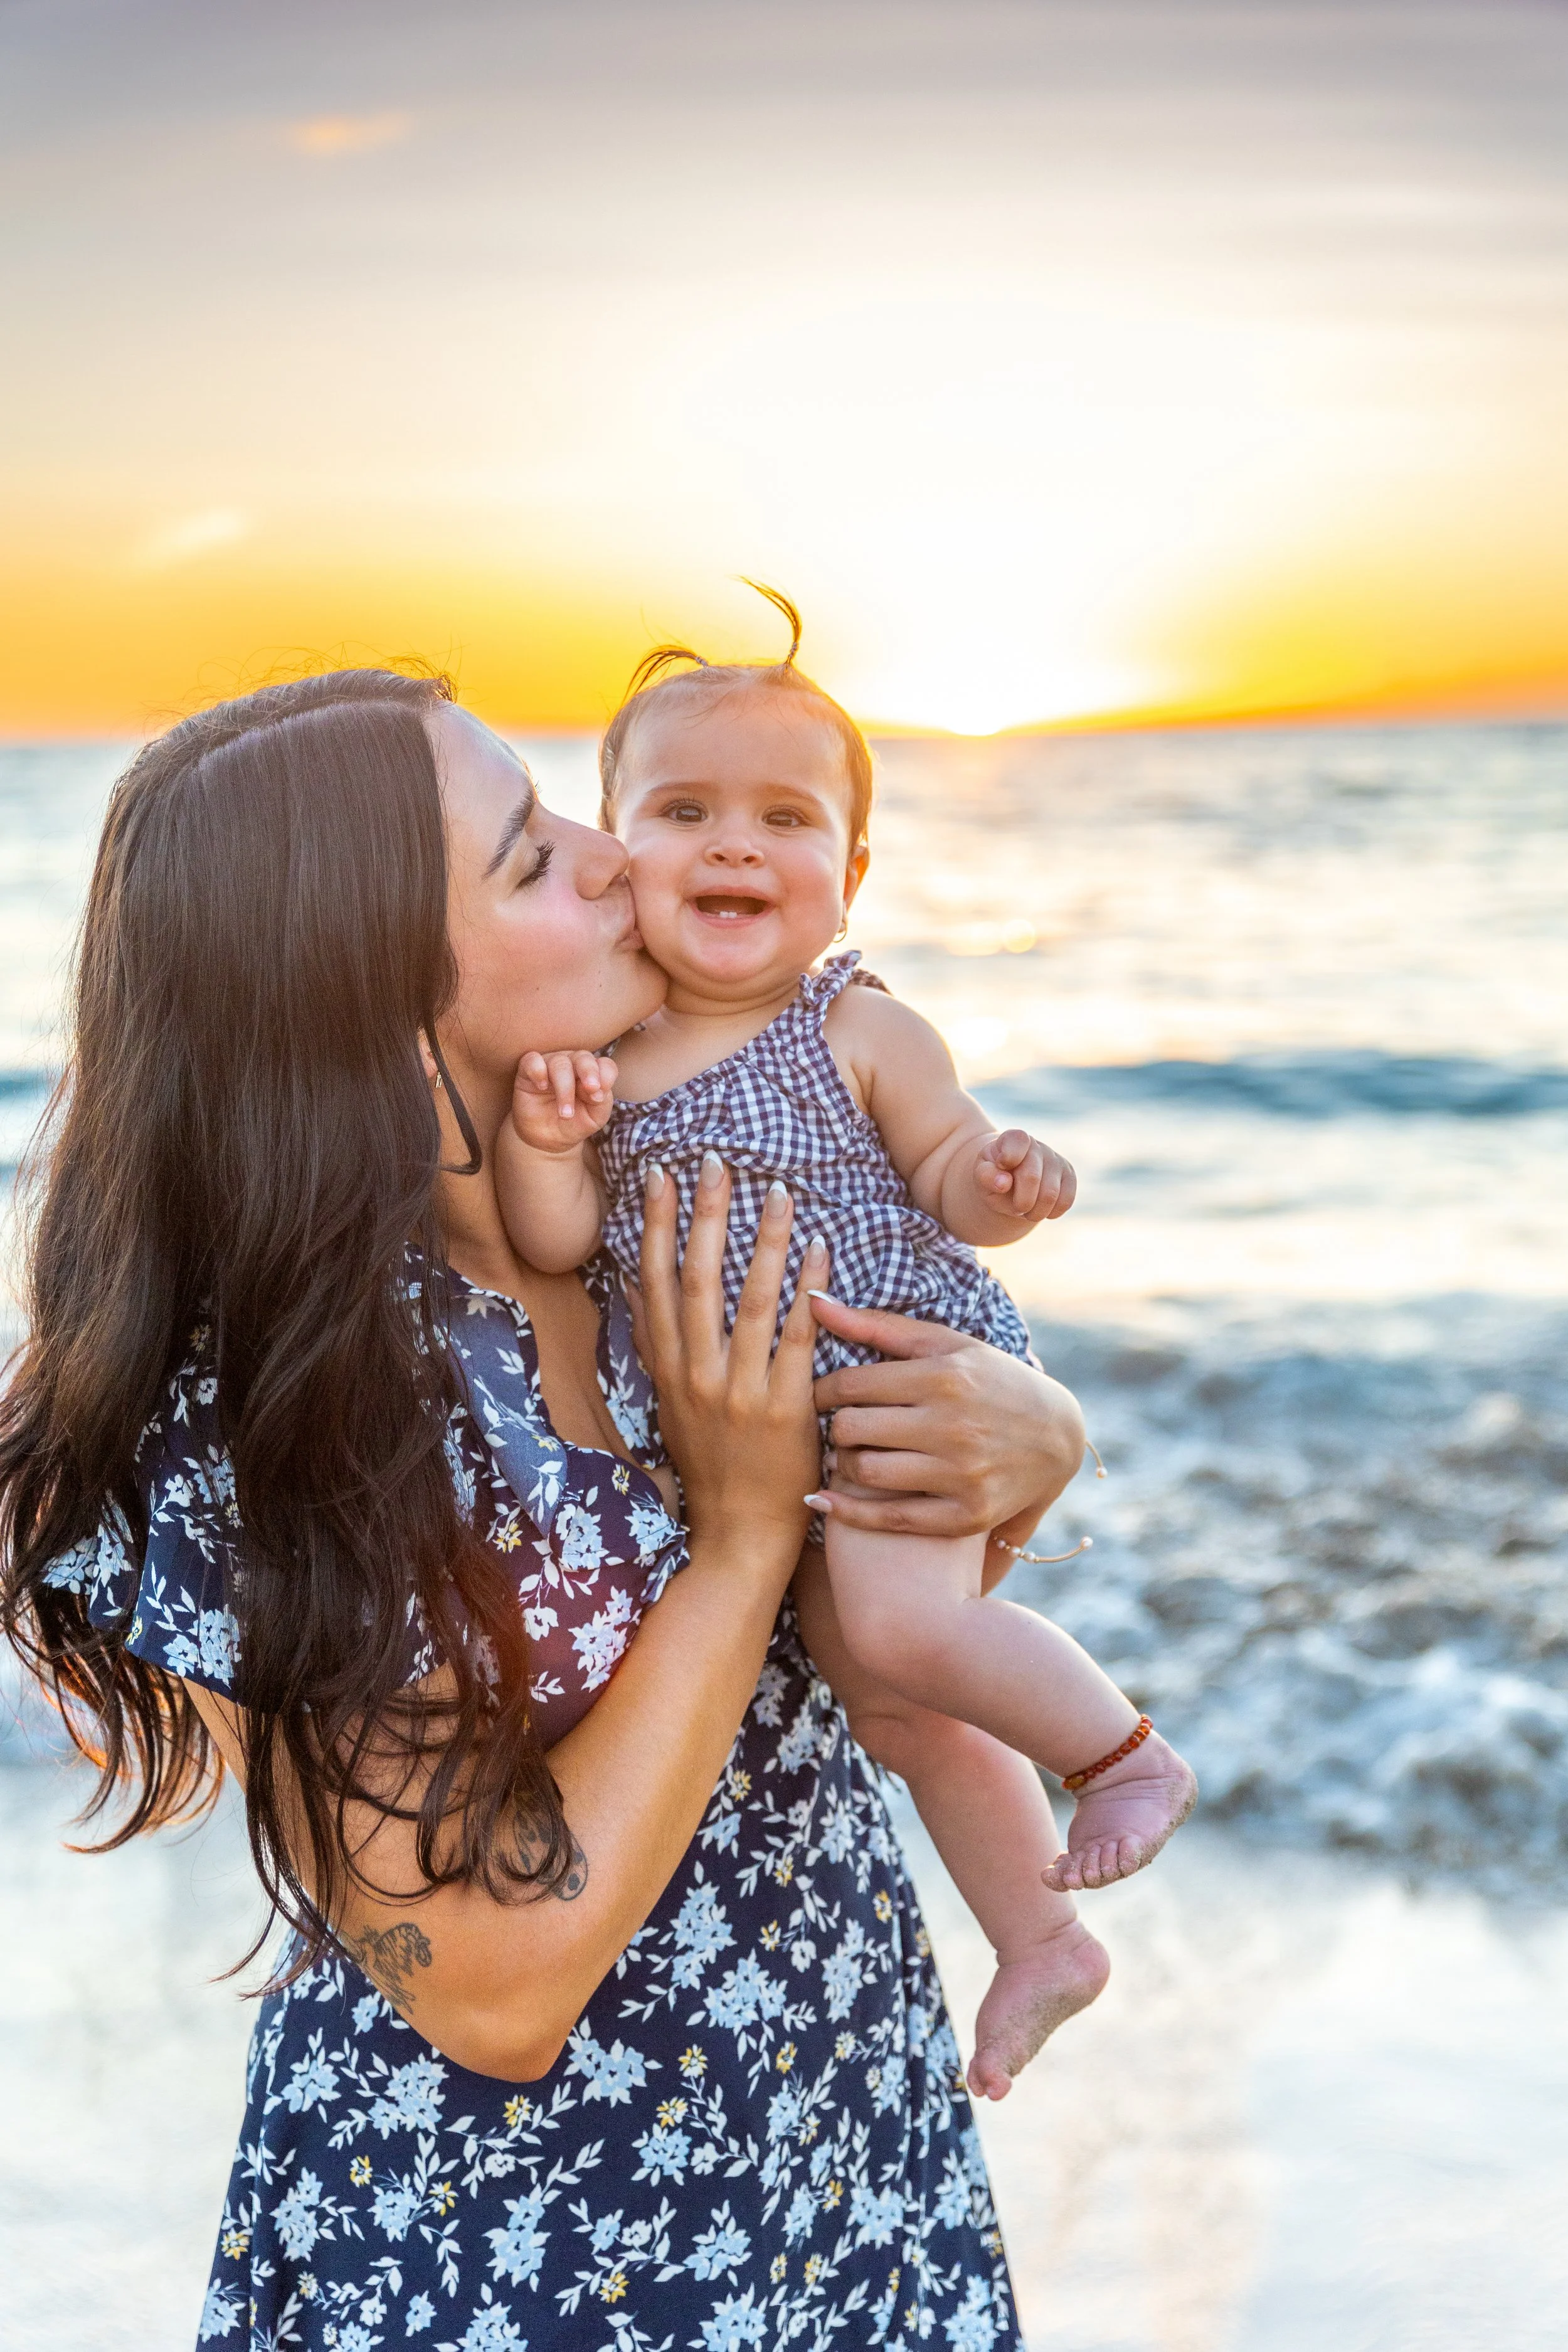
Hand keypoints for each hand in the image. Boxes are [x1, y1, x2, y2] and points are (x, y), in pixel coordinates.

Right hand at [509, 1051, 617, 1156]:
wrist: (546, 1140)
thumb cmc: (574, 1124)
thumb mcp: (595, 1118)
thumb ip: (602, 1101)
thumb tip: (598, 1088)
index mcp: (592, 1074)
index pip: (604, 1065)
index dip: (605, 1076)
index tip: (599, 1097)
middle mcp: (572, 1065)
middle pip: (583, 1057)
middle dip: (589, 1072)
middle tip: (591, 1089)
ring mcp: (550, 1065)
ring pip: (560, 1062)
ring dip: (565, 1087)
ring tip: (565, 1113)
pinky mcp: (528, 1071)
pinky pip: (532, 1059)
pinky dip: (538, 1070)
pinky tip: (542, 1087)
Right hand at [627, 1153, 824, 1551]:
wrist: (738, 1533)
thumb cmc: (709, 1463)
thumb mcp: (668, 1402)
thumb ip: (655, 1343)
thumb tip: (635, 1282)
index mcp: (668, 1369)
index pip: (656, 1283)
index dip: (655, 1226)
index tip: (660, 1175)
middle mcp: (697, 1375)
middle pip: (699, 1280)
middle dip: (706, 1216)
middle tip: (717, 1161)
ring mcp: (740, 1391)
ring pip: (750, 1301)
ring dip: (764, 1241)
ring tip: (779, 1192)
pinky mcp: (785, 1408)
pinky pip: (798, 1336)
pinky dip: (809, 1289)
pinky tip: (821, 1249)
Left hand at [808, 1295, 1085, 1537]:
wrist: (1058, 1438)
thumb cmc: (991, 1381)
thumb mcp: (944, 1344)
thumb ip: (876, 1325)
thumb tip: (811, 1297)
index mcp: (945, 1376)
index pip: (853, 1385)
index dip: (824, 1391)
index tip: (822, 1396)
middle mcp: (953, 1425)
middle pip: (853, 1429)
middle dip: (834, 1428)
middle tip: (838, 1427)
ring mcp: (962, 1473)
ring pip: (866, 1472)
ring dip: (842, 1466)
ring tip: (847, 1454)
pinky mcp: (967, 1514)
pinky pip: (891, 1519)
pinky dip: (849, 1512)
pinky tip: (826, 1500)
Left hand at [973, 1129, 1075, 1221]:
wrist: (1010, 1183)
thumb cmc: (994, 1177)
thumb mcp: (982, 1175)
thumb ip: (986, 1176)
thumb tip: (1004, 1183)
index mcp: (1014, 1139)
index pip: (1018, 1141)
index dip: (1009, 1158)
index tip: (1002, 1166)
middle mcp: (1037, 1146)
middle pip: (1031, 1177)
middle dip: (1020, 1202)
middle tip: (1015, 1207)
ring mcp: (1056, 1159)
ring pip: (1050, 1194)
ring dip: (1035, 1212)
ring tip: (1027, 1210)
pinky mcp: (1069, 1176)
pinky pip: (1066, 1201)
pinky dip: (1050, 1213)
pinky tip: (1040, 1208)